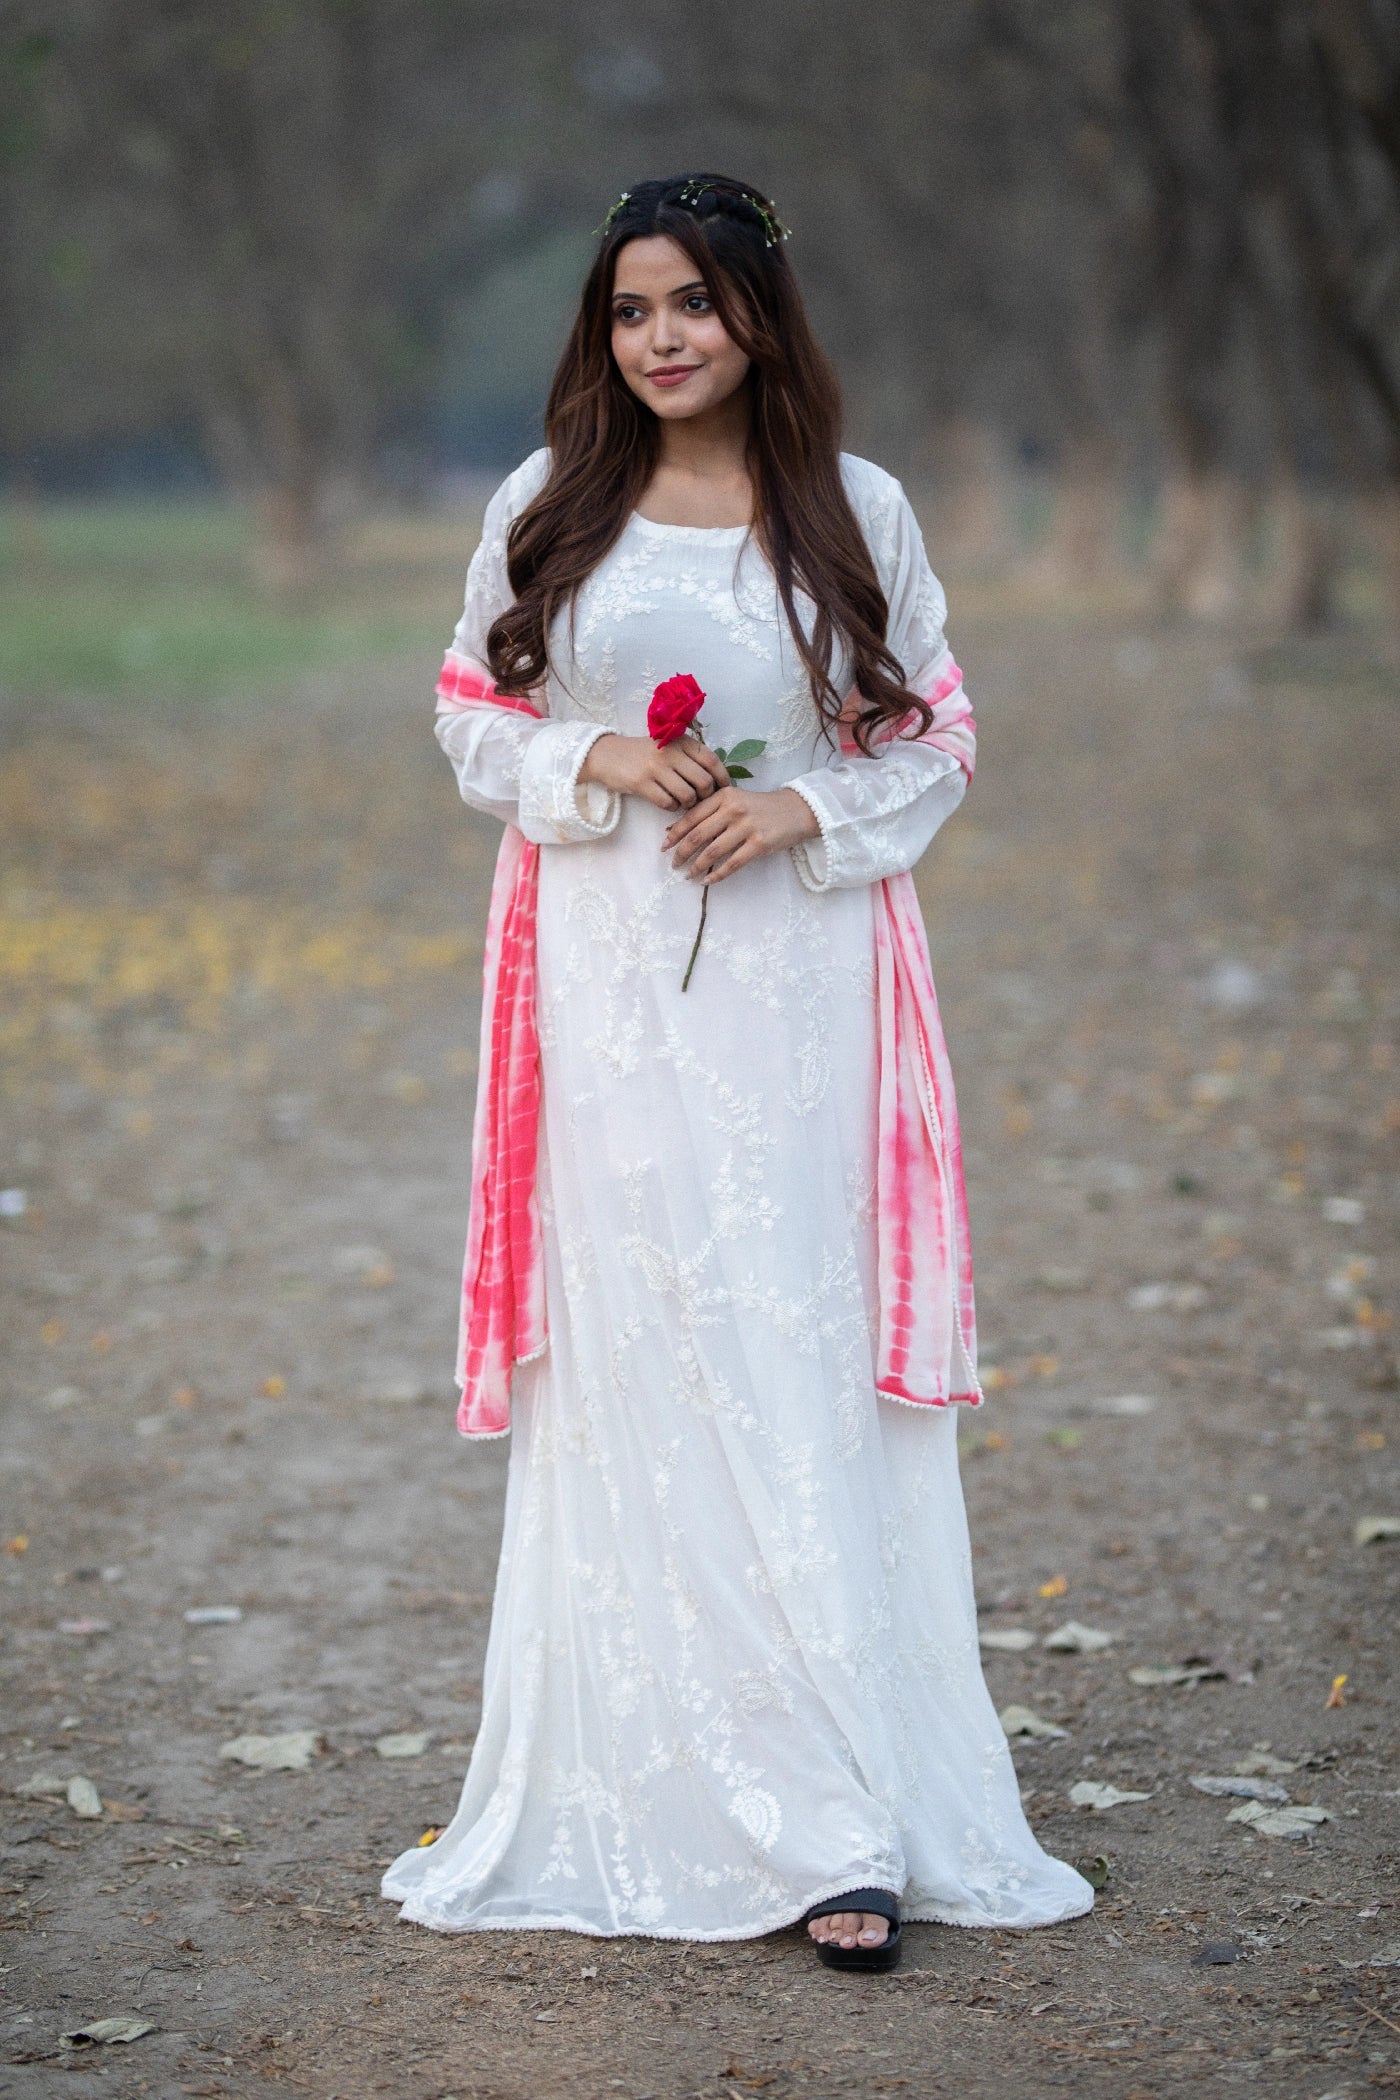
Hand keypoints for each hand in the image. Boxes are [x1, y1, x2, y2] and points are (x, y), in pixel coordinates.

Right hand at [579, 732, 727, 810]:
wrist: (608, 755)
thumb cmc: (644, 754)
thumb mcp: (668, 747)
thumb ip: (690, 758)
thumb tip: (716, 781)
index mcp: (680, 741)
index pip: (711, 760)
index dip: (722, 777)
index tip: (724, 788)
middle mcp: (670, 752)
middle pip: (703, 781)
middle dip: (706, 795)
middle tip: (701, 798)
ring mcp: (655, 767)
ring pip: (687, 795)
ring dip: (689, 804)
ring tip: (684, 801)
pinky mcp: (642, 783)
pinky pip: (668, 803)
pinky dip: (672, 807)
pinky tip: (669, 802)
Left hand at [663, 784, 818, 882]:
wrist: (795, 810)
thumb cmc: (759, 807)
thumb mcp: (733, 801)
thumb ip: (707, 812)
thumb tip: (673, 830)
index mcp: (724, 796)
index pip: (692, 817)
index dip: (675, 834)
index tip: (664, 847)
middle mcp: (734, 809)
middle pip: (698, 835)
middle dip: (682, 852)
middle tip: (673, 864)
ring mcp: (747, 827)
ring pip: (713, 851)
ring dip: (697, 866)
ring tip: (688, 874)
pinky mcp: (759, 844)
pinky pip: (732, 864)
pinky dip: (717, 875)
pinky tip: (707, 881)